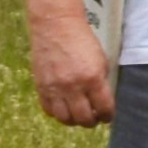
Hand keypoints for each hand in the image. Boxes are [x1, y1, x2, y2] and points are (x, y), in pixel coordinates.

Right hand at [27, 10, 112, 130]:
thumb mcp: (102, 61)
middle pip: (83, 118)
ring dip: (74, 121)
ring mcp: (54, 87)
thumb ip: (101, 82)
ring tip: (79, 116)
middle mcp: (73, 86)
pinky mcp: (40, 86)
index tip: (108, 116)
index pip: (103, 109)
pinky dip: (57, 113)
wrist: (56, 26)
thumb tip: (102, 101)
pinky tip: (63, 108)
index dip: (107, 116)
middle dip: (91, 122)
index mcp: (93, 79)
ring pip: (64, 118)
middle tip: (94, 119)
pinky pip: (48, 109)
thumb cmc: (82, 41)